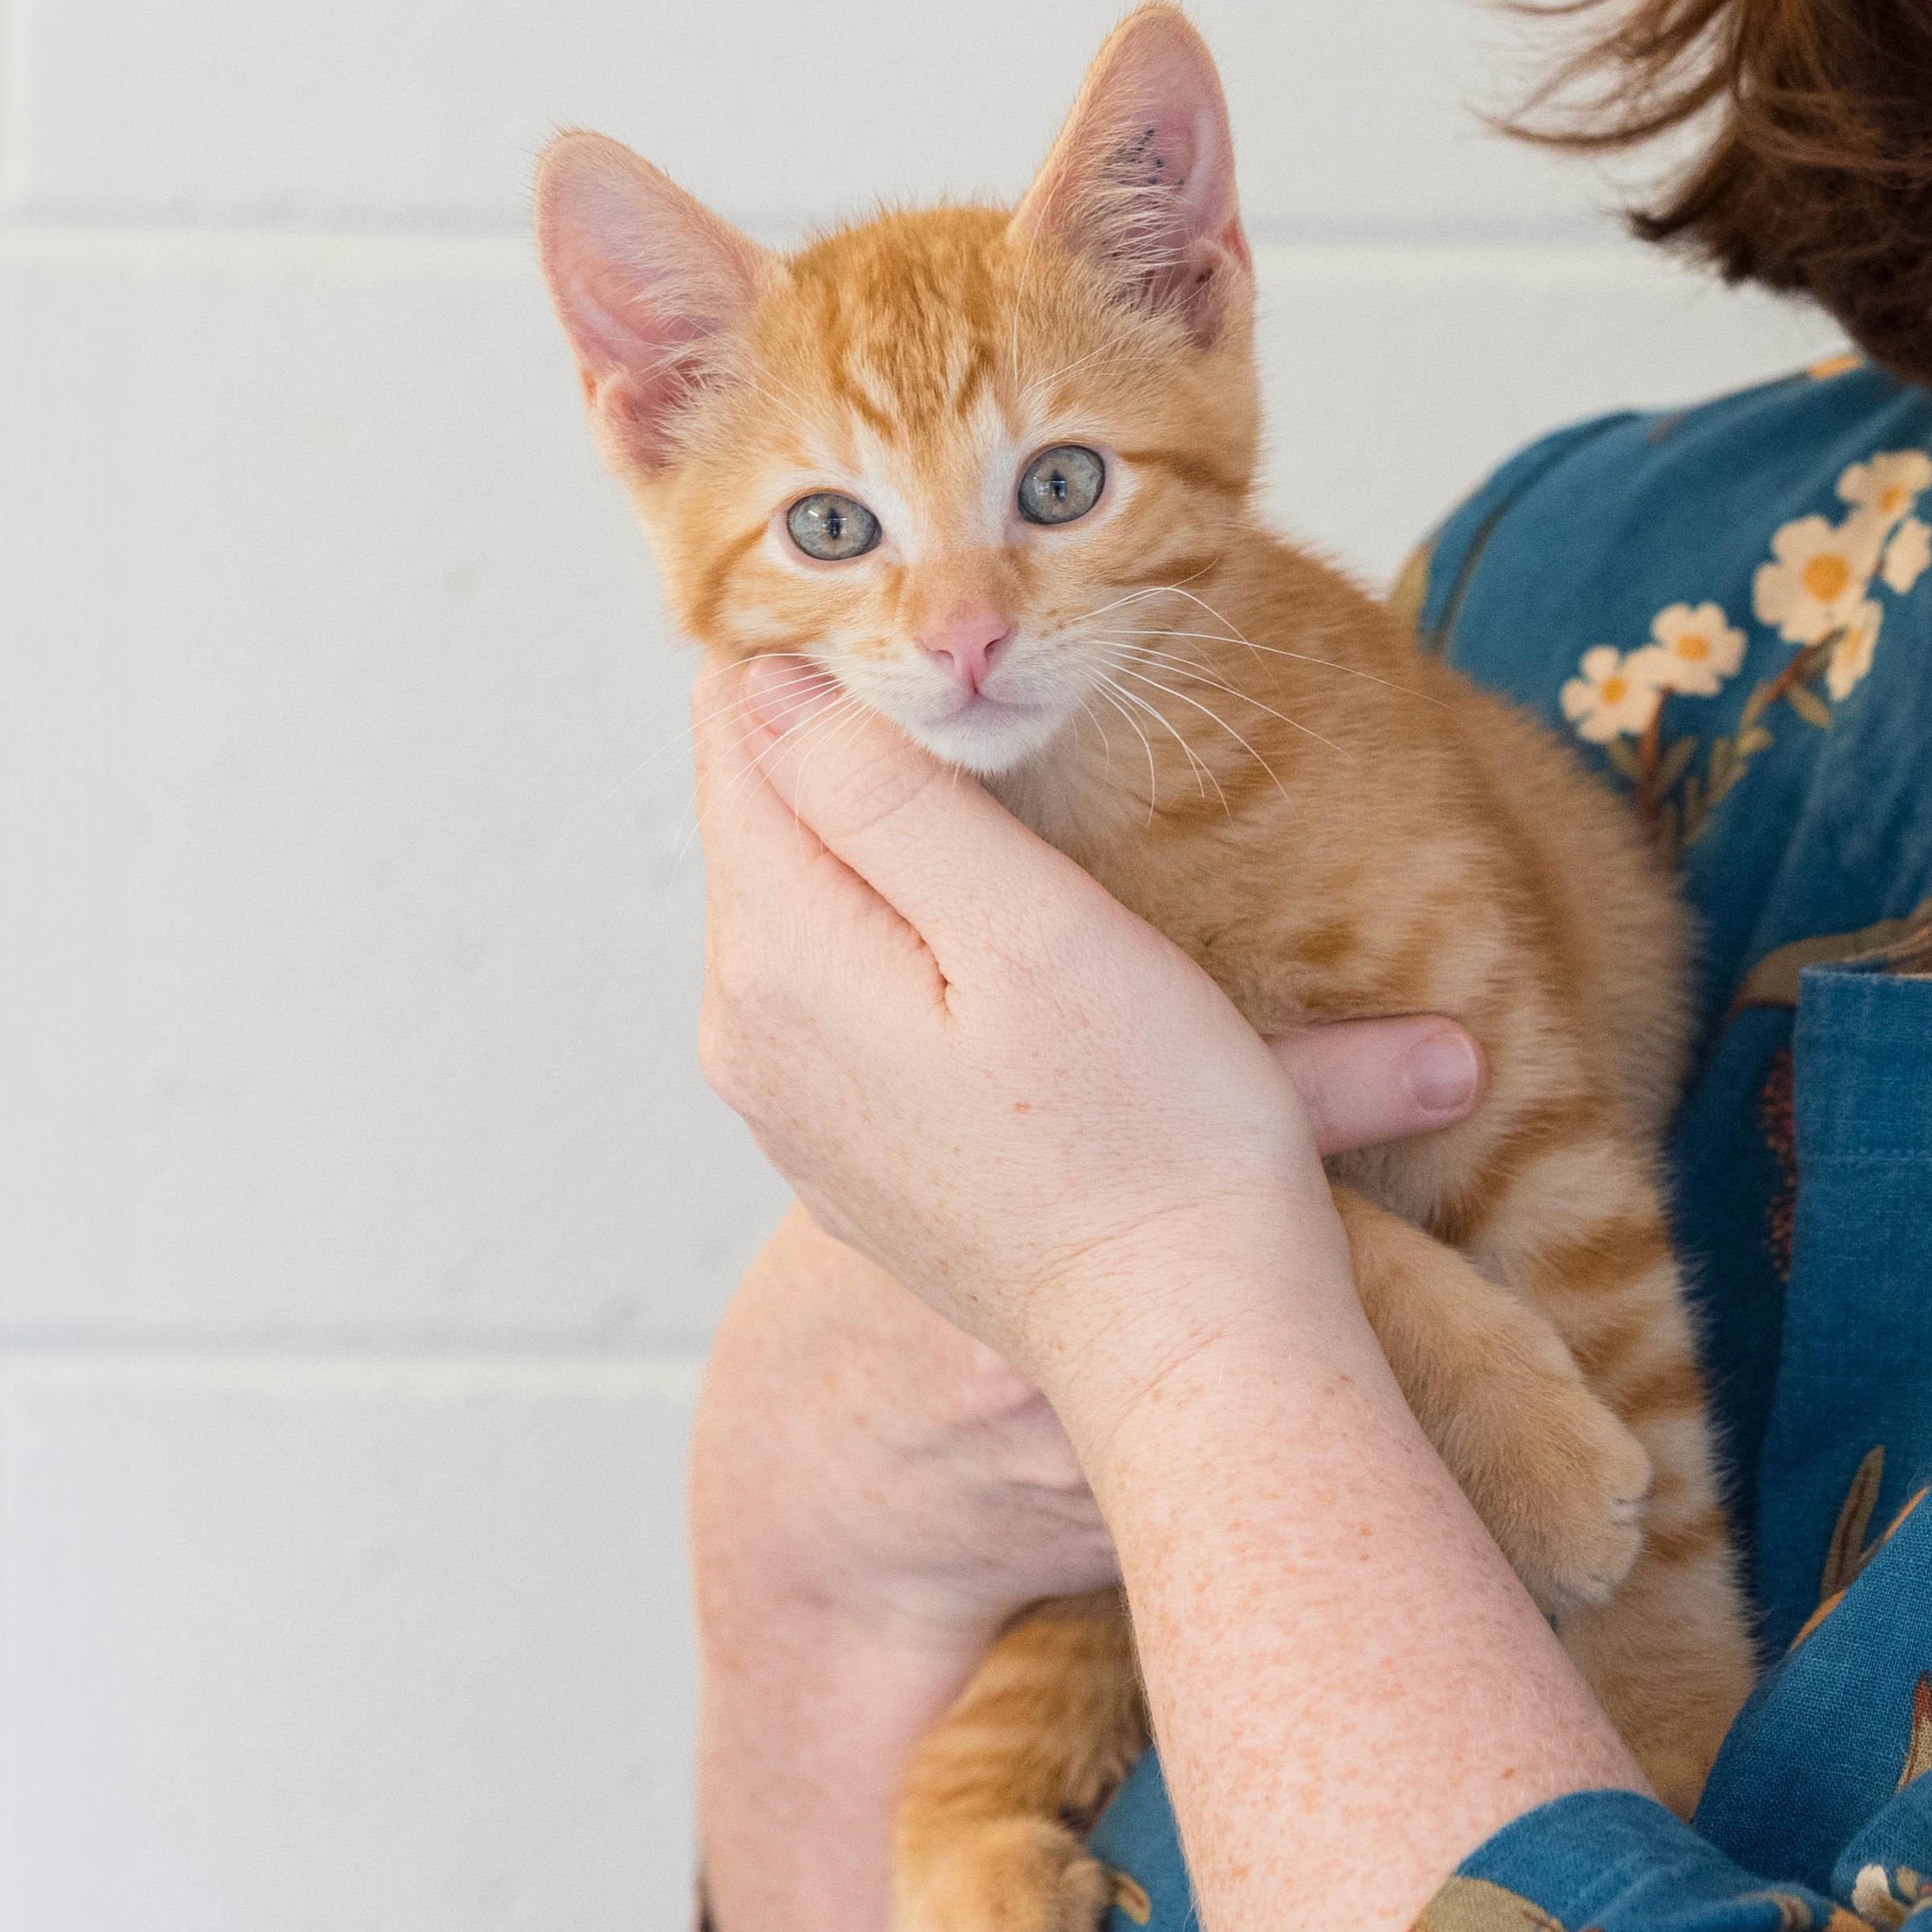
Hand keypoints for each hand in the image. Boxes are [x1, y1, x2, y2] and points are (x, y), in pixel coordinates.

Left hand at [687, 653, 1475, 1421]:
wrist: (1190, 1336)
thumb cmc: (1150, 1131)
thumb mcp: (1029, 923)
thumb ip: (882, 793)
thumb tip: (772, 683)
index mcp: (777, 957)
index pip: (741, 733)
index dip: (813, 642)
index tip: (904, 595)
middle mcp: (748, 1035)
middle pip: (766, 815)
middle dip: (847, 731)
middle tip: (957, 649)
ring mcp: (791, 1104)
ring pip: (807, 898)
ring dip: (878, 825)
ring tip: (984, 761)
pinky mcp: (849, 1149)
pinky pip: (844, 984)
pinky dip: (897, 920)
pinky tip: (987, 914)